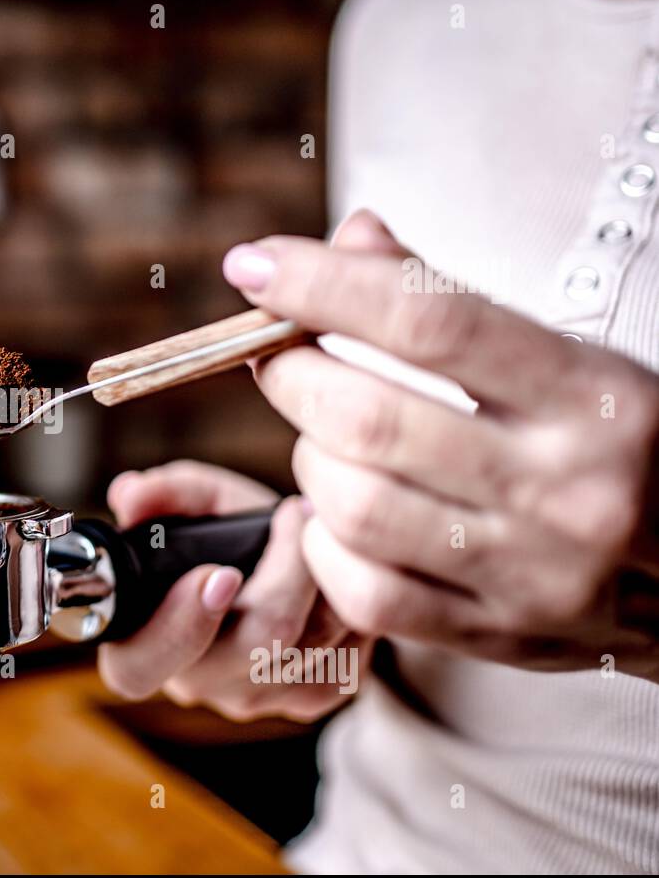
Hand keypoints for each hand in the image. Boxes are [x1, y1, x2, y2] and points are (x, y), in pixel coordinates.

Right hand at [97, 460, 367, 721]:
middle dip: (286, 574)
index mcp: (139, 645)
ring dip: (323, 577)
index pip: (141, 666)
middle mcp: (192, 684)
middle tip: (294, 514)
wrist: (276, 566)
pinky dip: (347, 610)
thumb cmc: (222, 535)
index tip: (219, 574)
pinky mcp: (305, 701)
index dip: (180, 627)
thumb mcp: (192, 503)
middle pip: (252, 647)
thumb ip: (160, 494)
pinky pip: (342, 660)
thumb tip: (128, 494)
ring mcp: (250, 699)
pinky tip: (336, 573)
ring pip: (306, 647)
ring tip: (319, 524)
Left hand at [224, 210, 658, 679]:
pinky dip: (325, 544)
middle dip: (291, 374)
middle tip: (277, 355)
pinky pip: (364, 592)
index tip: (256, 266)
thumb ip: (454, 305)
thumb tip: (350, 240)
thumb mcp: (575, 362)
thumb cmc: (636, 451)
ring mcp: (533, 574)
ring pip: (353, 505)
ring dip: (308, 457)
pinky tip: (339, 516)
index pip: (429, 321)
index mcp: (595, 397)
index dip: (323, 285)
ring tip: (323, 437)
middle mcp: (568, 488)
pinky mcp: (500, 637)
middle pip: (368, 419)